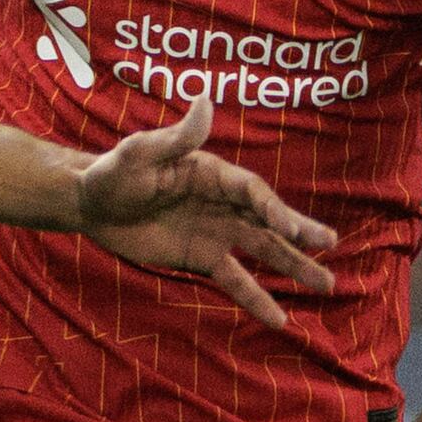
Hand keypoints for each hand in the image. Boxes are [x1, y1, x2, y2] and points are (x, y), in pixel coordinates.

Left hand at [73, 95, 336, 327]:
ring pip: (262, 251)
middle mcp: (222, 202)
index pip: (251, 192)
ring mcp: (215, 232)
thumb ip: (176, 137)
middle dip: (299, 234)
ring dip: (293, 266)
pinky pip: (234, 280)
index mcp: (212, 173)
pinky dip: (256, 298)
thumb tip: (204, 101)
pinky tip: (279, 319)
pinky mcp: (202, 258)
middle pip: (267, 220)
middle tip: (330, 245)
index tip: (292, 230)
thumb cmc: (113, 172)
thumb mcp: (140, 153)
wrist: (91, 205)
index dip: (272, 209)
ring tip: (326, 286)